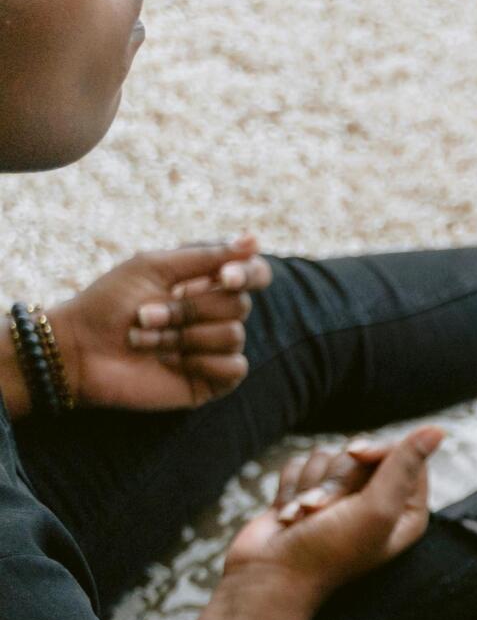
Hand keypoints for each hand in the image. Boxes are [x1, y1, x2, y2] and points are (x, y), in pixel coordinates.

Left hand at [50, 235, 271, 411]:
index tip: (224, 277)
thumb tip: (254, 240)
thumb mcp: (153, 267)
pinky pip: (234, 367)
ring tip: (144, 341)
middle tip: (144, 315)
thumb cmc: (108, 305)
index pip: (254, 274)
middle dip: (187, 310)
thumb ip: (205, 255)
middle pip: (239, 305)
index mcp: (204, 283)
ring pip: (233, 336)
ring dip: (182, 337)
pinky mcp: (213, 379)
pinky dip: (197, 363)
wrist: (79, 351)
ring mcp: (215, 347)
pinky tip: (167, 364)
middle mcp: (215, 314)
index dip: (247, 274)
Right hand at [223, 428, 443, 608]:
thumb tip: (438, 429)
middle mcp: (378, 502)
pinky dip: (291, 487)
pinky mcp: (307, 493)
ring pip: (327, 456)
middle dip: (337, 477)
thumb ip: (404, 466)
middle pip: (363, 453)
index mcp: (406, 510)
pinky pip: (300, 463)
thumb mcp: (376, 509)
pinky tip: (289, 516)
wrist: (269, 576)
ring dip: (311, 485)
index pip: (405, 453)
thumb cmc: (327, 551)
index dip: (378, 449)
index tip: (356, 455)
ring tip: (304, 518)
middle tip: (323, 510)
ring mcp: (341, 499)